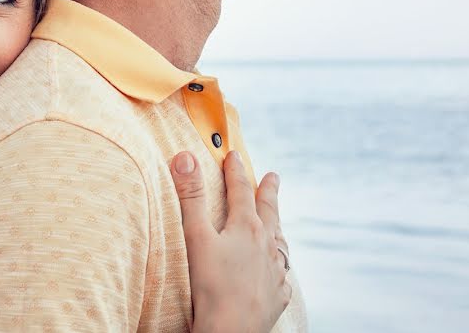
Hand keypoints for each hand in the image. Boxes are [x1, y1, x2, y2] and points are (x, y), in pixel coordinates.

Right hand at [170, 150, 290, 332]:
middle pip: (269, 212)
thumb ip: (190, 196)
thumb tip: (186, 157)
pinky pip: (282, 276)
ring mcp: (275, 272)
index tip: (234, 154)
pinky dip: (279, 266)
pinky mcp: (277, 296)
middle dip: (268, 192)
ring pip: (279, 242)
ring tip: (277, 222)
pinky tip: (277, 271)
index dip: (236, 170)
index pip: (241, 190)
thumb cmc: (210, 285)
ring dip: (277, 227)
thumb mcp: (196, 236)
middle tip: (273, 176)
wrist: (231, 332)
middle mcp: (266, 246)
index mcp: (247, 228)